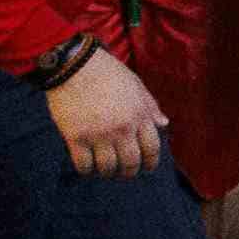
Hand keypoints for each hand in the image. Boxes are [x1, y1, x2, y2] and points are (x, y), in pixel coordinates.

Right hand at [47, 47, 165, 177]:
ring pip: (108, 167)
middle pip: (131, 162)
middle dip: (129, 172)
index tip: (146, 167)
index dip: (151, 162)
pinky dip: (87, 170)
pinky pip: (84, 165)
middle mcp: (122, 128)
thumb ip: (150, 107)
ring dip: (108, 173)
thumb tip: (164, 124)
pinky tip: (87, 168)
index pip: (152, 148)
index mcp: (140, 115)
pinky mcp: (76, 138)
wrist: (75, 65)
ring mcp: (99, 134)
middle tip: (124, 173)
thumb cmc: (107, 73)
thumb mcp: (136, 85)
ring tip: (105, 171)